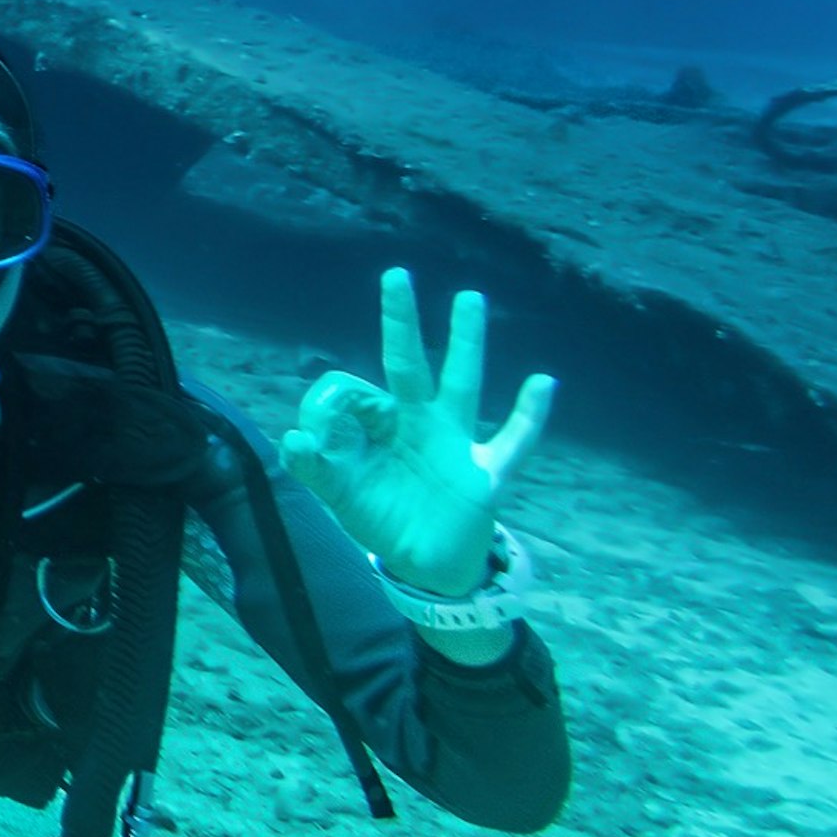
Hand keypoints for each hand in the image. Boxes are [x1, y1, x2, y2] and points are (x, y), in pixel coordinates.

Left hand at [282, 268, 554, 605]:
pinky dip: (529, 416)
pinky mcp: (485, 475)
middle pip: (407, 364)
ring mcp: (455, 444)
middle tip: (395, 274)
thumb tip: (293, 438)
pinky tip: (542, 383)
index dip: (325, 406)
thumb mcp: (340, 491)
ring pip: (462, 385)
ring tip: (467, 297)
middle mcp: (418, 422)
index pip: (352, 390)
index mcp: (380, 424)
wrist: (426, 562)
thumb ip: (314, 467)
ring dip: (465, 343)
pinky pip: (514, 442)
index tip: (310, 437)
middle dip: (401, 322)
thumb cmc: (382, 513)